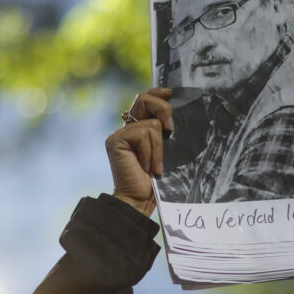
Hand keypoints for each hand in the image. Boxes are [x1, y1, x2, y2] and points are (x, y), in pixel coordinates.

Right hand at [105, 88, 173, 216]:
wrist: (139, 201)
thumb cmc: (156, 181)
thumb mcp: (166, 150)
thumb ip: (165, 132)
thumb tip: (177, 113)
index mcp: (138, 128)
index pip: (145, 99)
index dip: (157, 92)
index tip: (171, 93)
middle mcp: (127, 128)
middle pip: (144, 99)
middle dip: (163, 109)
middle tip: (170, 129)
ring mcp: (119, 133)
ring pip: (151, 123)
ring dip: (159, 148)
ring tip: (154, 166)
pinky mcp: (116, 140)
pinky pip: (144, 134)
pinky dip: (150, 152)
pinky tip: (145, 167)